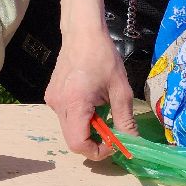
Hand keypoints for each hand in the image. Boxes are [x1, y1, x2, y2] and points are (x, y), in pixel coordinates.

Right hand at [45, 20, 136, 159]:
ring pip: (69, 129)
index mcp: (75, 103)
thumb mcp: (121, 90)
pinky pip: (66, 117)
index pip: (79, 144)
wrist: (82, 33)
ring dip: (88, 129)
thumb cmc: (103, 57)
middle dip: (95, 142)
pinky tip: (91, 101)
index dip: (97, 152)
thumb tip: (133, 142)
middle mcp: (58, 105)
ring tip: (102, 110)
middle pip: (73, 140)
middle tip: (112, 131)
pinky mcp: (52, 95)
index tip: (114, 143)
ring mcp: (52, 100)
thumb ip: (125, 119)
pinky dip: (80, 118)